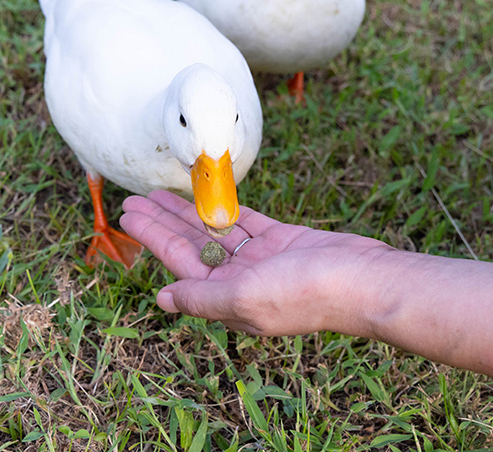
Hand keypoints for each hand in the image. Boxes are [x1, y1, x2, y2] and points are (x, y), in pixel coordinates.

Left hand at [120, 190, 390, 335]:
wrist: (364, 280)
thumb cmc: (305, 293)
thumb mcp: (243, 298)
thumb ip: (200, 297)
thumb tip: (162, 299)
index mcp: (227, 301)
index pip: (179, 264)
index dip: (152, 239)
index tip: (128, 218)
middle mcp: (240, 282)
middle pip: (191, 245)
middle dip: (162, 222)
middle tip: (133, 198)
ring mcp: (262, 261)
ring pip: (214, 231)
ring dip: (187, 212)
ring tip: (158, 192)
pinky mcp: (282, 241)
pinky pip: (245, 222)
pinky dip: (225, 210)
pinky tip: (203, 198)